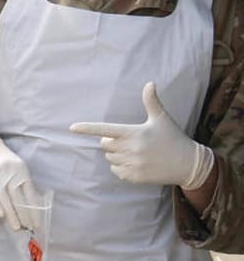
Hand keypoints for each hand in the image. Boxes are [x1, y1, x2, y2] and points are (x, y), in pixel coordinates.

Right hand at [0, 134, 41, 231]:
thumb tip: (31, 206)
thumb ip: (22, 184)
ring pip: (4, 197)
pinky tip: (1, 215)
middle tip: (28, 228)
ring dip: (11, 214)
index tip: (37, 223)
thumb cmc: (3, 162)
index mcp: (21, 170)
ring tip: (16, 226)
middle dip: (23, 214)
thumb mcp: (16, 169)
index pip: (29, 193)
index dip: (34, 209)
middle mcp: (9, 171)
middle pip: (17, 197)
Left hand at [70, 82, 213, 188]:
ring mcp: (131, 164)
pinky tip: (137, 163)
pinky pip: (115, 170)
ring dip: (117, 154)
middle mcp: (131, 149)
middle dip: (112, 141)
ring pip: (109, 158)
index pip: (104, 130)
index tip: (72, 128)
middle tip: (130, 140)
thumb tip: (150, 83)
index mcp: (134, 133)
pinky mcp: (133, 177)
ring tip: (137, 152)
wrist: (188, 163)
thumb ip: (152, 102)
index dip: (87, 129)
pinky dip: (121, 167)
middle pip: (105, 144)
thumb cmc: (173, 138)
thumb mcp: (162, 119)